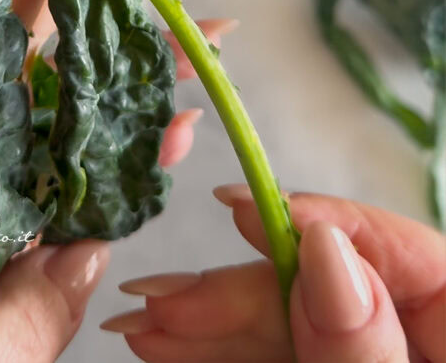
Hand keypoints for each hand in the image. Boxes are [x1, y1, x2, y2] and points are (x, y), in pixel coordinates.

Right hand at [102, 185, 445, 362]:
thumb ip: (362, 348)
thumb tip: (320, 245)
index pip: (401, 252)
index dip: (317, 219)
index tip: (235, 206)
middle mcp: (413, 342)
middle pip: (320, 292)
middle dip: (230, 292)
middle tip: (155, 298)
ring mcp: (363, 361)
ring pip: (285, 329)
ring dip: (206, 324)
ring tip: (140, 322)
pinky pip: (272, 359)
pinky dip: (216, 352)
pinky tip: (169, 344)